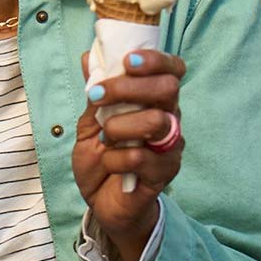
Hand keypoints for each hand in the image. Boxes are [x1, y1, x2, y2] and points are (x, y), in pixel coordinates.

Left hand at [76, 49, 185, 260]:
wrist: (103, 203)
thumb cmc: (101, 159)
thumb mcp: (89, 122)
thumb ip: (94, 92)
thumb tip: (89, 56)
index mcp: (154, 101)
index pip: (172, 70)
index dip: (155, 60)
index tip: (128, 60)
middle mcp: (169, 119)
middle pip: (167, 88)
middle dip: (128, 87)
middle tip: (98, 96)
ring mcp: (170, 147)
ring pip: (155, 121)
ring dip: (119, 126)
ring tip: (104, 138)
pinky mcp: (164, 173)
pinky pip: (141, 157)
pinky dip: (115, 159)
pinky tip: (109, 164)